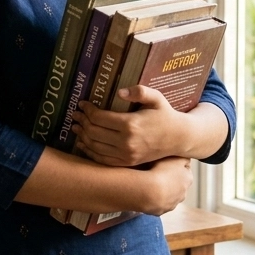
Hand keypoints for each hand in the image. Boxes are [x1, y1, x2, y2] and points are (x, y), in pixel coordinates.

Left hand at [74, 84, 189, 166]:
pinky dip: (89, 152)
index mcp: (131, 124)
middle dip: (82, 122)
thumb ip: (140, 91)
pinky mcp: (127, 163)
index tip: (82, 104)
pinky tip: (83, 144)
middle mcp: (126, 142)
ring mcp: (126, 155)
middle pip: (94, 132)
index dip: (87, 110)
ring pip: (95, 146)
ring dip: (82, 136)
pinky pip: (102, 159)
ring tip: (75, 127)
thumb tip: (120, 91)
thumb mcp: (157, 98)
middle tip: (75, 114)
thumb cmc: (165, 115)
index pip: (99, 117)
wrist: (178, 138)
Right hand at [141, 157, 191, 214]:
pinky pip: (157, 202)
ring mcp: (172, 204)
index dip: (176, 164)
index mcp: (188, 178)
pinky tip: (146, 192)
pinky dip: (153, 198)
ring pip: (168, 195)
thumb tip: (186, 156)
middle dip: (170, 179)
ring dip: (162, 190)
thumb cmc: (161, 171)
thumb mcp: (174, 157)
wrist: (148, 192)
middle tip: (157, 172)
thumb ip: (183, 156)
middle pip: (178, 184)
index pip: (186, 169)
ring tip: (150, 183)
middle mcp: (183, 193)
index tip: (167, 161)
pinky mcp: (161, 211)